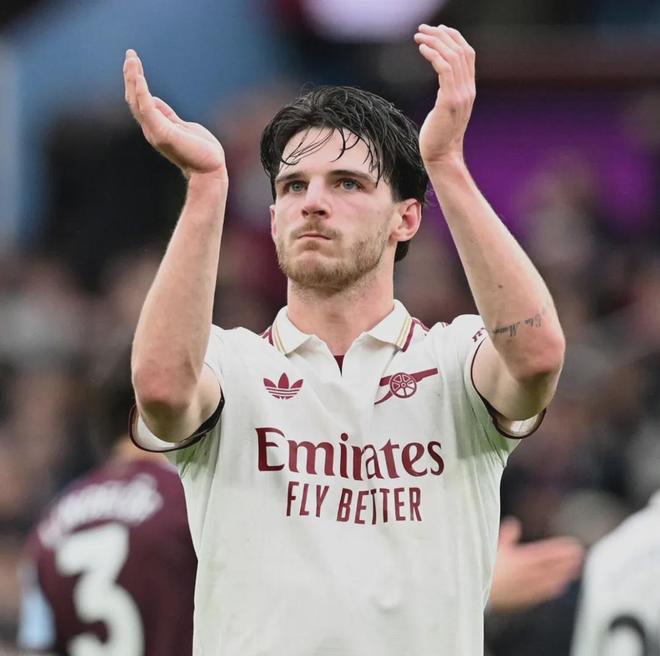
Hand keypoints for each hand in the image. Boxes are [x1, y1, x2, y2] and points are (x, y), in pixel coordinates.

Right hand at [123, 49, 226, 181]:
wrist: (210, 170)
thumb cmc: (201, 151)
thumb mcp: (182, 126)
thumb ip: (168, 115)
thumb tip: (154, 100)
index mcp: (157, 127)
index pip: (140, 101)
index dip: (136, 82)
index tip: (134, 63)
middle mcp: (152, 130)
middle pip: (134, 99)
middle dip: (131, 76)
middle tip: (130, 54)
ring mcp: (155, 132)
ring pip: (137, 101)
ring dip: (133, 79)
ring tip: (131, 59)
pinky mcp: (163, 133)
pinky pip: (147, 109)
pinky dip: (141, 92)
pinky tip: (139, 76)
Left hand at [414, 25, 475, 166]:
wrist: (442, 158)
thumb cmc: (438, 138)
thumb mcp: (445, 110)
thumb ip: (447, 94)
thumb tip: (442, 85)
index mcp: (468, 91)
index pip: (468, 55)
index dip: (455, 38)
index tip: (438, 30)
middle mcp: (467, 90)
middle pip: (460, 51)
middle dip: (441, 35)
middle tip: (422, 29)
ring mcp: (460, 95)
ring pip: (453, 57)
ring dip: (435, 42)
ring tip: (418, 36)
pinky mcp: (449, 101)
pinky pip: (444, 69)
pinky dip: (434, 55)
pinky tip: (422, 49)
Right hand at [488, 517, 583, 612]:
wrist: (475, 589)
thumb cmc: (483, 566)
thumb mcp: (492, 545)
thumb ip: (506, 535)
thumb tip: (514, 524)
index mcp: (521, 559)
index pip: (547, 553)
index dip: (561, 549)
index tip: (573, 545)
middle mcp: (527, 574)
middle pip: (552, 567)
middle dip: (567, 561)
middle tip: (580, 556)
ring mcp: (526, 587)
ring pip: (550, 581)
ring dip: (563, 574)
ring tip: (573, 570)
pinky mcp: (521, 598)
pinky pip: (542, 593)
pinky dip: (553, 589)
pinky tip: (559, 587)